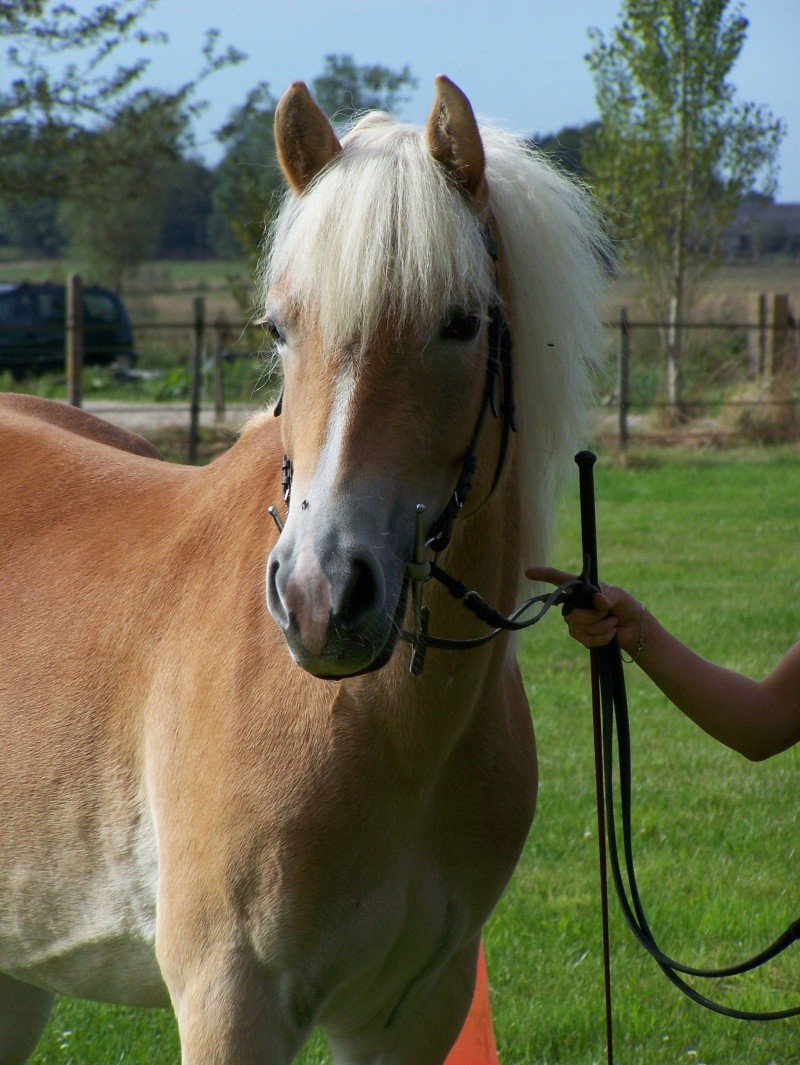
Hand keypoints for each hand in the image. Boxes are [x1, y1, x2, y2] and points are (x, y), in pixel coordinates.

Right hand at [526, 566, 642, 654]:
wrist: (632, 628)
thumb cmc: (625, 605)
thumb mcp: (619, 596)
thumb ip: (609, 596)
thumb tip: (598, 600)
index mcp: (581, 588)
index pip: (558, 580)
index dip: (543, 575)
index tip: (528, 573)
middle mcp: (574, 603)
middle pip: (571, 613)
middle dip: (593, 616)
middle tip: (608, 613)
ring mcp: (575, 621)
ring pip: (580, 627)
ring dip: (602, 627)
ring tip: (612, 623)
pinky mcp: (580, 635)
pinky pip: (586, 640)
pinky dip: (602, 638)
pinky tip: (610, 633)